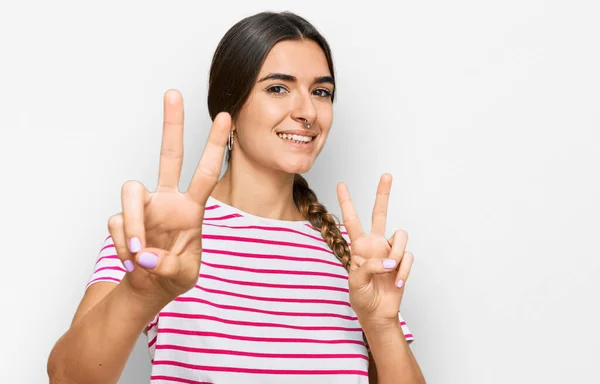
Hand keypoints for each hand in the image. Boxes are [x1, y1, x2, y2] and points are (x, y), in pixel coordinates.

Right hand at [108, 89, 229, 302]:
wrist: (150, 288)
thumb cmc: (174, 275)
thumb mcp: (185, 276)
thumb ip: (172, 267)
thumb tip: (147, 255)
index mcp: (192, 208)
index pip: (206, 173)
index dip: (215, 146)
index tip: (226, 117)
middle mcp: (167, 200)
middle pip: (169, 155)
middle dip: (172, 125)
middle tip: (173, 93)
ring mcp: (143, 207)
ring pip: (130, 190)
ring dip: (132, 223)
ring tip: (139, 253)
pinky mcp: (122, 219)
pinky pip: (117, 224)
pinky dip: (124, 245)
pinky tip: (133, 260)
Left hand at [337, 173, 413, 325]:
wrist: (377, 313)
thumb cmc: (361, 297)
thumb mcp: (355, 281)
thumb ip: (368, 266)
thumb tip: (389, 259)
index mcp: (359, 246)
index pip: (352, 220)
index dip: (347, 203)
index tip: (341, 184)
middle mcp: (376, 244)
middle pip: (380, 213)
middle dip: (383, 194)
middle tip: (386, 175)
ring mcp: (391, 251)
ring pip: (400, 236)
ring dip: (397, 253)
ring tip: (390, 272)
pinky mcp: (404, 261)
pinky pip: (408, 257)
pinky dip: (403, 271)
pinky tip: (396, 283)